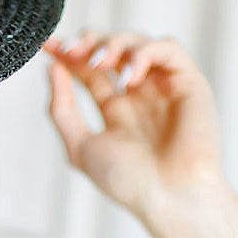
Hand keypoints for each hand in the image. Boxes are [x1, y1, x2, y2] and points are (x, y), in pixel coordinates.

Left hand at [43, 29, 229, 235]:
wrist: (168, 197)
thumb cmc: (128, 181)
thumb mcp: (80, 146)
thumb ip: (62, 110)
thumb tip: (52, 68)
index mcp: (116, 110)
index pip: (89, 71)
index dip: (68, 54)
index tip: (48, 46)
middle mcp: (140, 94)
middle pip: (113, 48)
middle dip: (90, 41)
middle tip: (72, 49)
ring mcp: (164, 86)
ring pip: (139, 41)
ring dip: (114, 43)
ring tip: (99, 62)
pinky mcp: (189, 82)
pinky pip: (168, 48)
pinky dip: (144, 53)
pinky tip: (129, 77)